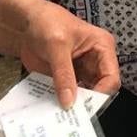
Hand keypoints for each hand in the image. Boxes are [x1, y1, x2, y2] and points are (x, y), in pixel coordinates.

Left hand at [0, 0, 120, 108]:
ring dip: (74, 105)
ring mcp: (82, 72)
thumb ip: (64, 74)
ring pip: (84, 96)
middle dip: (87, 102)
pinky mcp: (68, 79)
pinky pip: (69, 95)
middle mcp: (96, 62)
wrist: (24, 23)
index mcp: (102, 47)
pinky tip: (53, 109)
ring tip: (62, 114)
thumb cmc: (46, 23)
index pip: (111, 77)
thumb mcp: (56, 46)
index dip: (100, 93)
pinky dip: (62, 102)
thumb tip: (68, 102)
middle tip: (72, 114)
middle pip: (100, 90)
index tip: (83, 105)